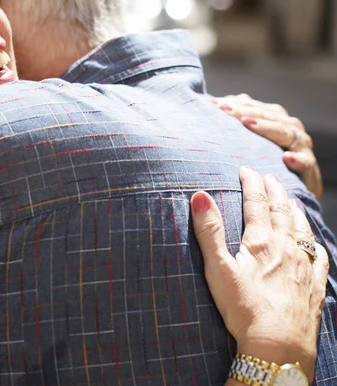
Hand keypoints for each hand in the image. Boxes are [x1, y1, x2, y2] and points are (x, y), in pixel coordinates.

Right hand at [191, 167, 328, 381]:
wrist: (278, 347)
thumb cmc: (243, 309)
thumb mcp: (218, 268)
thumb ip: (208, 230)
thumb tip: (199, 195)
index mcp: (261, 242)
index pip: (256, 203)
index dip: (251, 183)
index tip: (245, 169)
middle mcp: (286, 249)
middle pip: (281, 211)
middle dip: (273, 191)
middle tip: (268, 177)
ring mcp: (303, 268)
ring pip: (302, 230)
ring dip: (294, 211)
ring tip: (290, 200)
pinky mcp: (314, 287)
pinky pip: (319, 258)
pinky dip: (315, 243)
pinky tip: (313, 243)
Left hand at [212, 93, 322, 200]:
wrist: (289, 196)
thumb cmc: (263, 166)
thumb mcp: (248, 146)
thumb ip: (235, 127)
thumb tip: (212, 107)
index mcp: (273, 120)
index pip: (256, 107)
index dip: (237, 104)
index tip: (215, 104)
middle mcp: (289, 130)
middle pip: (270, 115)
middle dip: (246, 111)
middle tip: (226, 111)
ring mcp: (301, 148)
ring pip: (287, 132)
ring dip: (267, 127)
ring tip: (247, 123)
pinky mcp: (308, 169)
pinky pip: (305, 162)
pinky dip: (297, 159)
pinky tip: (286, 158)